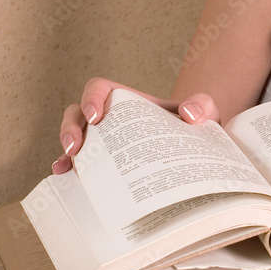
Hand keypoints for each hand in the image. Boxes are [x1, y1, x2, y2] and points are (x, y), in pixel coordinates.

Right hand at [51, 77, 220, 173]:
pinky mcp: (104, 167)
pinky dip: (68, 171)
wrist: (198, 155)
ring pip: (73, 139)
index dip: (91, 97)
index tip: (96, 116)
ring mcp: (104, 144)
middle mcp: (110, 120)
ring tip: (67, 167)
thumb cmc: (196, 130)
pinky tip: (66, 180)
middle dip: (70, 128)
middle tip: (76, 148)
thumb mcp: (205, 113)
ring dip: (65, 151)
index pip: (99, 88)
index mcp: (128, 101)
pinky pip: (79, 166)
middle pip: (76, 114)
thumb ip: (203, 105)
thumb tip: (189, 114)